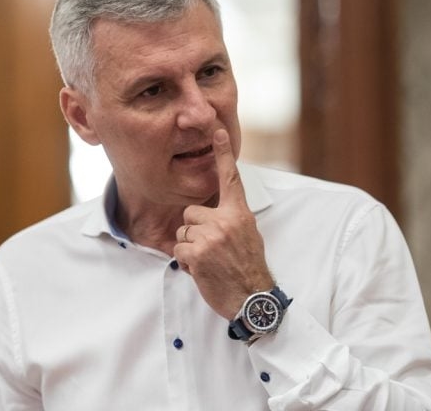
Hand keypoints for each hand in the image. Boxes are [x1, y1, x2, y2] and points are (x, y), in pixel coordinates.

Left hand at [173, 129, 274, 319]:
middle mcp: (225, 221)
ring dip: (190, 248)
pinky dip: (187, 263)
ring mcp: (210, 236)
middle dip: (195, 231)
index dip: (223, 154)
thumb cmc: (249, 268)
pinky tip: (203, 271)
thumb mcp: (248, 235)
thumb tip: (212, 212)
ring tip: (210, 262)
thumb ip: (231, 219)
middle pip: (190, 213)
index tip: (217, 131)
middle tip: (212, 250)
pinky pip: (178, 250)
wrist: (252, 299)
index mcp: (239, 213)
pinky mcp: (196, 253)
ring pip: (182, 232)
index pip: (230, 179)